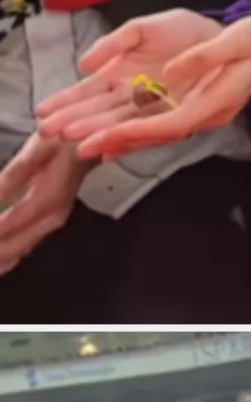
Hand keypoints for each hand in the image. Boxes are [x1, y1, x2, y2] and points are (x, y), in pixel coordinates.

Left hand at [0, 134, 87, 271]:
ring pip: (22, 248)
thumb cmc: (64, 138)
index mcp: (49, 198)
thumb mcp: (39, 147)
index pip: (13, 221)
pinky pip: (27, 243)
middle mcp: (52, 215)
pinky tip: (3, 263)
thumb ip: (16, 173)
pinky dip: (11, 254)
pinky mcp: (50, 220)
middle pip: (17, 243)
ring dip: (3, 257)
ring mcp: (53, 220)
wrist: (91, 140)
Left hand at [36, 9, 250, 157]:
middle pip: (138, 128)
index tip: (103, 138)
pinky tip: (76, 128)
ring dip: (91, 125)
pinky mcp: (159, 95)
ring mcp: (170, 106)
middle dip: (98, 133)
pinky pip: (129, 111)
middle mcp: (184, 113)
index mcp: (208, 105)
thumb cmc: (245, 42)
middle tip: (62, 137)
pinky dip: (103, 120)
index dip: (133, 133)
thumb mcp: (238, 39)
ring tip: (54, 129)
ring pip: (126, 119)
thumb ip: (206, 56)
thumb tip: (170, 73)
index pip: (166, 125)